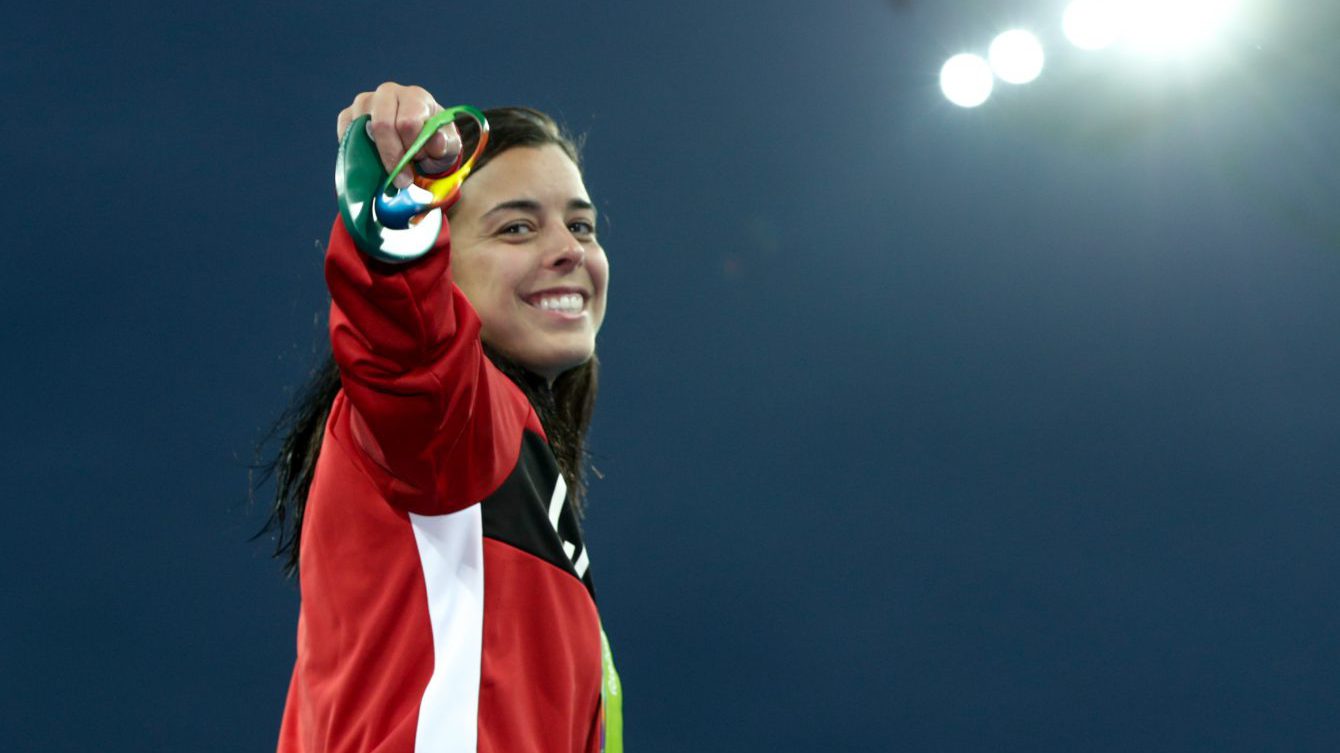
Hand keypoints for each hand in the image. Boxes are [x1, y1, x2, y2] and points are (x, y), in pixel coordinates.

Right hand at [336, 82, 462, 188]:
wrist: (418, 140)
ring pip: (361, 128)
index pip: (408, 122)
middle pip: (382, 125)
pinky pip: (345, 132)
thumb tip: (436, 143)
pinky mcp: (349, 114)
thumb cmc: (433, 141)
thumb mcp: (448, 146)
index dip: (412, 148)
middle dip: (392, 156)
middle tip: (402, 179)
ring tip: (390, 166)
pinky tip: (372, 162)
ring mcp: (365, 101)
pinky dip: (356, 152)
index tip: (417, 163)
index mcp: (415, 97)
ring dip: (376, 155)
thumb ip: (446, 145)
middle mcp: (388, 93)